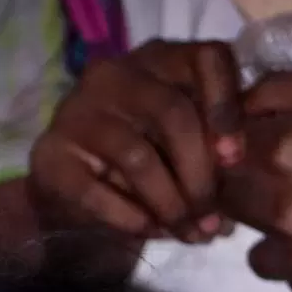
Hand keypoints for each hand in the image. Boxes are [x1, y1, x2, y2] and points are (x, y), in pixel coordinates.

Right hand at [28, 40, 242, 250]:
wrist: (69, 194)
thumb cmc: (140, 168)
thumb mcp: (182, 150)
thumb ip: (211, 156)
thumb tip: (239, 199)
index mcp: (159, 59)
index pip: (207, 57)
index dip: (228, 108)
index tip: (235, 161)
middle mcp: (116, 73)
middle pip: (173, 113)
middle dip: (200, 176)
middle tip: (213, 221)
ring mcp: (78, 111)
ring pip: (139, 157)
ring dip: (171, 205)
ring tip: (189, 235)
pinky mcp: (51, 155)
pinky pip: (99, 191)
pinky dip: (133, 219)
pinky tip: (149, 232)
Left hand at [221, 67, 291, 291]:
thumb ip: (281, 91)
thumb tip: (233, 109)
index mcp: (282, 148)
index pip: (220, 158)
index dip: (237, 156)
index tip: (262, 156)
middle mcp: (282, 206)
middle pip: (231, 209)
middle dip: (253, 197)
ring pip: (258, 254)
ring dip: (279, 239)